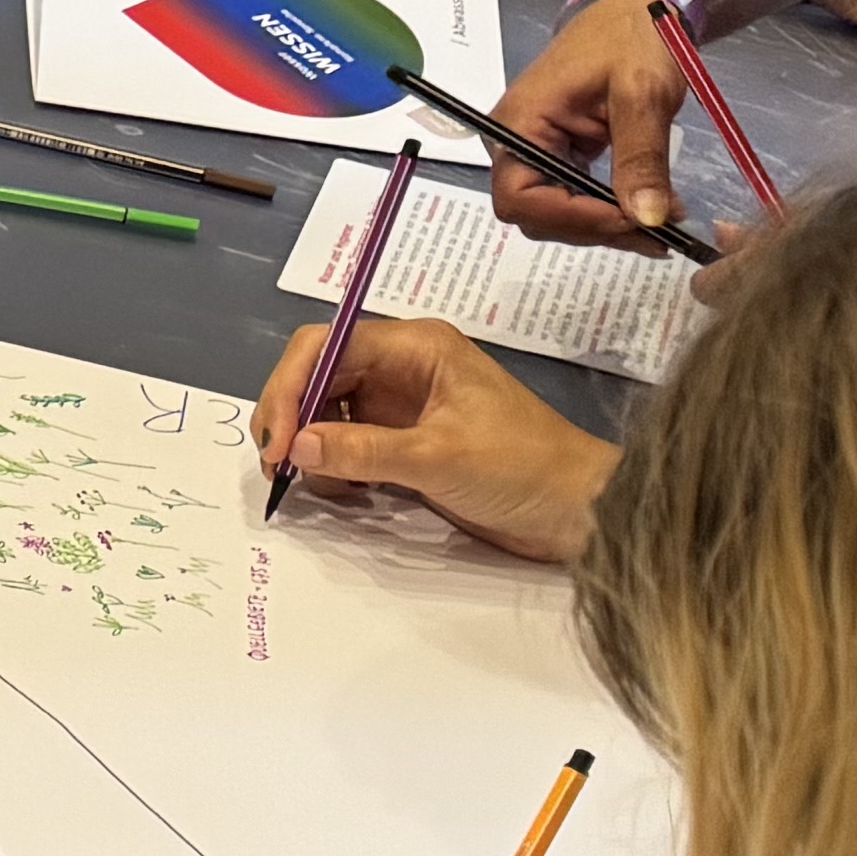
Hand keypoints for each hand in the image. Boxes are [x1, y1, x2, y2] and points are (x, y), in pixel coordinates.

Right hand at [251, 312, 617, 561]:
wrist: (578, 510)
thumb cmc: (521, 468)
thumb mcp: (438, 458)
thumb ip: (363, 450)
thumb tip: (296, 447)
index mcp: (416, 348)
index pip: (326, 345)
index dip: (290, 387)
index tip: (278, 441)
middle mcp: (403, 368)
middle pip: (319, 376)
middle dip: (293, 419)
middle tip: (281, 469)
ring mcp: (403, 407)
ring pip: (327, 413)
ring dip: (313, 448)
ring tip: (325, 488)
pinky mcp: (406, 443)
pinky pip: (349, 445)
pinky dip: (336, 469)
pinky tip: (350, 494)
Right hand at [487, 0, 693, 246]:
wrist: (636, 7)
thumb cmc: (631, 37)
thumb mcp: (642, 93)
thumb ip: (641, 157)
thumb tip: (647, 218)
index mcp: (517, 125)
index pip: (522, 198)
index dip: (573, 219)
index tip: (632, 221)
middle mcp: (514, 145)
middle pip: (537, 214)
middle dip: (595, 228)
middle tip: (658, 233)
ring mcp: (535, 152)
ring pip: (557, 214)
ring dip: (606, 226)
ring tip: (662, 225)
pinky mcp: (559, 155)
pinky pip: (574, 198)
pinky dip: (609, 211)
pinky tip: (646, 211)